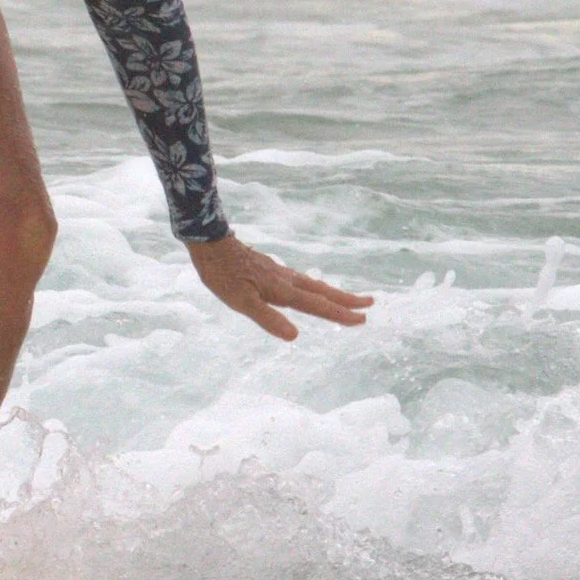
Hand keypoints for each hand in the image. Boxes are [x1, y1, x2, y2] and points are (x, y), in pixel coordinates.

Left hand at [187, 236, 371, 339]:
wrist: (209, 242)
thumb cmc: (222, 274)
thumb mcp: (241, 301)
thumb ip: (267, 318)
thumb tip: (295, 336)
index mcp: (282, 290)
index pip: (317, 306)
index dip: (339, 314)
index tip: (362, 319)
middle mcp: (285, 279)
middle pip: (322, 291)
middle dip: (346, 300)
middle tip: (370, 304)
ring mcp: (278, 272)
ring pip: (312, 284)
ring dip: (333, 292)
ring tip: (348, 298)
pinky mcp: (269, 268)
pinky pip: (300, 280)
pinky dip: (314, 286)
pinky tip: (308, 288)